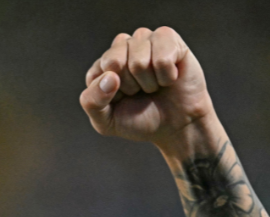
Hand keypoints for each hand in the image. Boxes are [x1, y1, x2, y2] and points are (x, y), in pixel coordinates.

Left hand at [80, 27, 213, 145]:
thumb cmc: (140, 120)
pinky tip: (170, 78)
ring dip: (149, 82)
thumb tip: (110, 76)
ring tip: (155, 85)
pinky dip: (167, 76)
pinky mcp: (168, 37)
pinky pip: (162, 58)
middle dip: (130, 85)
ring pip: (139, 62)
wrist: (176, 125)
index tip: (123, 99)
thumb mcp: (106, 121)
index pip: (98, 70)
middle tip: (140, 91)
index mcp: (103, 65)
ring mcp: (145, 39)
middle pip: (115, 61)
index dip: (112, 92)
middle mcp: (122, 47)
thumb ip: (92, 102)